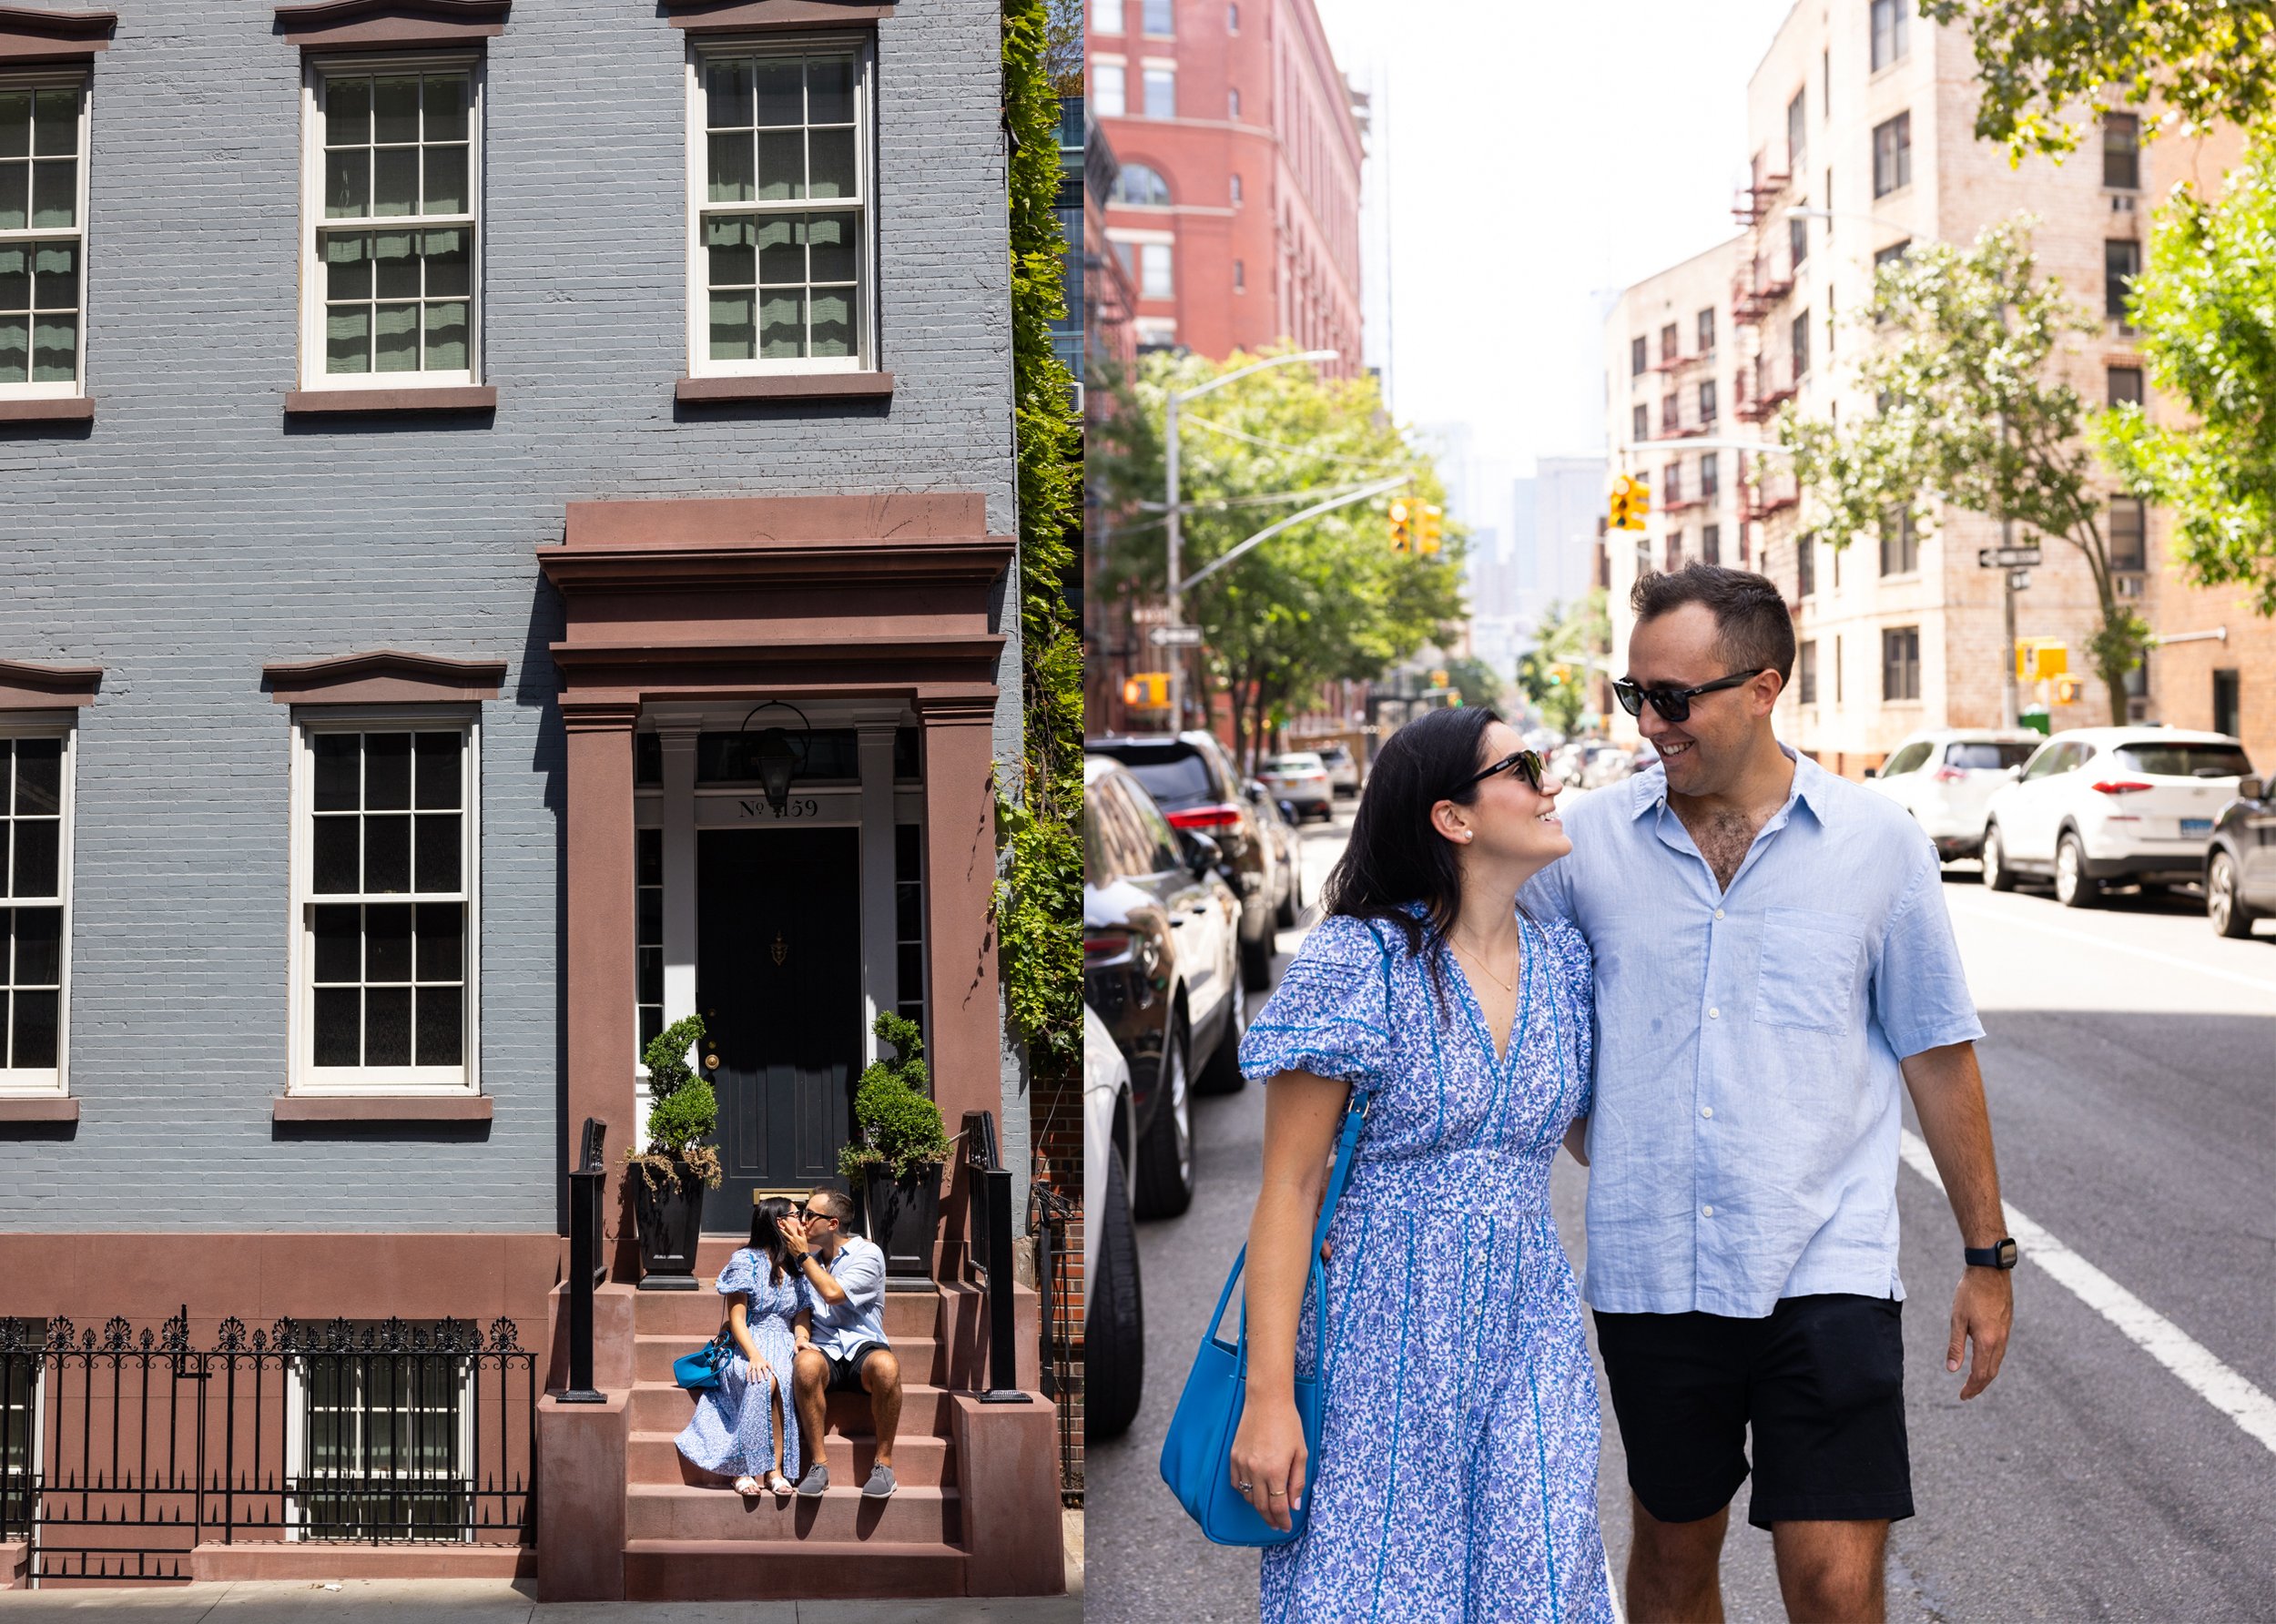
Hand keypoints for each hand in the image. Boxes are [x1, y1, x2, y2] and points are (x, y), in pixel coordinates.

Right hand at [745, 1356, 770, 1383]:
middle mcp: (758, 1365)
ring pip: (753, 1371)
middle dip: (759, 1376)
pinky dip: (747, 1376)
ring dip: (753, 1376)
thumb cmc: (763, 1361)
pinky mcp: (749, 1366)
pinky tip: (747, 1380)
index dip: (766, 1374)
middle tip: (759, 1381)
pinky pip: (747, 1371)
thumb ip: (771, 1368)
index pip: (765, 1369)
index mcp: (763, 1364)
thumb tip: (774, 1374)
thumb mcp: (767, 1363)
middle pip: (758, 1371)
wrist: (755, 1355)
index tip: (766, 1379)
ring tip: (753, 1382)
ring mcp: (753, 1365)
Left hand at [778, 1215, 810, 1255]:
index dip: (786, 1224)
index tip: (783, 1221)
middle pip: (784, 1233)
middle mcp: (791, 1239)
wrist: (802, 1254)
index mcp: (795, 1236)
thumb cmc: (803, 1246)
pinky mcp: (787, 1247)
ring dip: (781, 1234)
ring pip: (783, 1238)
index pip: (789, 1229)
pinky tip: (782, 1239)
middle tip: (778, 1225)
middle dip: (780, 1229)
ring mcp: (788, 1244)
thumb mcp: (804, 1238)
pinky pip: (784, 1242)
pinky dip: (783, 1240)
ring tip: (778, 1231)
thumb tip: (799, 1225)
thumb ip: (801, 1231)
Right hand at [1228, 1393, 1306, 1532]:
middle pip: (1261, 1506)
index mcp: (1275, 1470)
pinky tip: (1254, 1492)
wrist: (1267, 1401)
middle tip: (1276, 1524)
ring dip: (1258, 1507)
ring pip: (1248, 1497)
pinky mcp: (1234, 1456)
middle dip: (1270, 1518)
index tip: (1285, 1526)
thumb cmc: (1288, 1424)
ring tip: (1267, 1509)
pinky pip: (1237, 1483)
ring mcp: (1242, 1463)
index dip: (1282, 1520)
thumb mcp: (1301, 1453)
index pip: (1277, 1506)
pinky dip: (1245, 1492)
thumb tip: (1294, 1505)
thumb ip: (1297, 1481)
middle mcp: (1256, 1470)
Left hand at [1948, 1266, 2012, 1399]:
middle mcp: (2000, 1340)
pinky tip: (1983, 1360)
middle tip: (1967, 1394)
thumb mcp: (1957, 1319)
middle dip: (1979, 1385)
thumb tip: (1952, 1370)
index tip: (1962, 1396)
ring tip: (1974, 1381)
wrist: (1990, 1271)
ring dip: (1986, 1374)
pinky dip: (1992, 1361)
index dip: (1972, 1387)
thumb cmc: (1970, 1293)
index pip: (1981, 1374)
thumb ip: (1955, 1346)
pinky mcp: (2007, 1325)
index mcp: (1987, 1341)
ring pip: (1998, 1362)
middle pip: (1992, 1372)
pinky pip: (2001, 1351)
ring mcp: (2006, 1333)